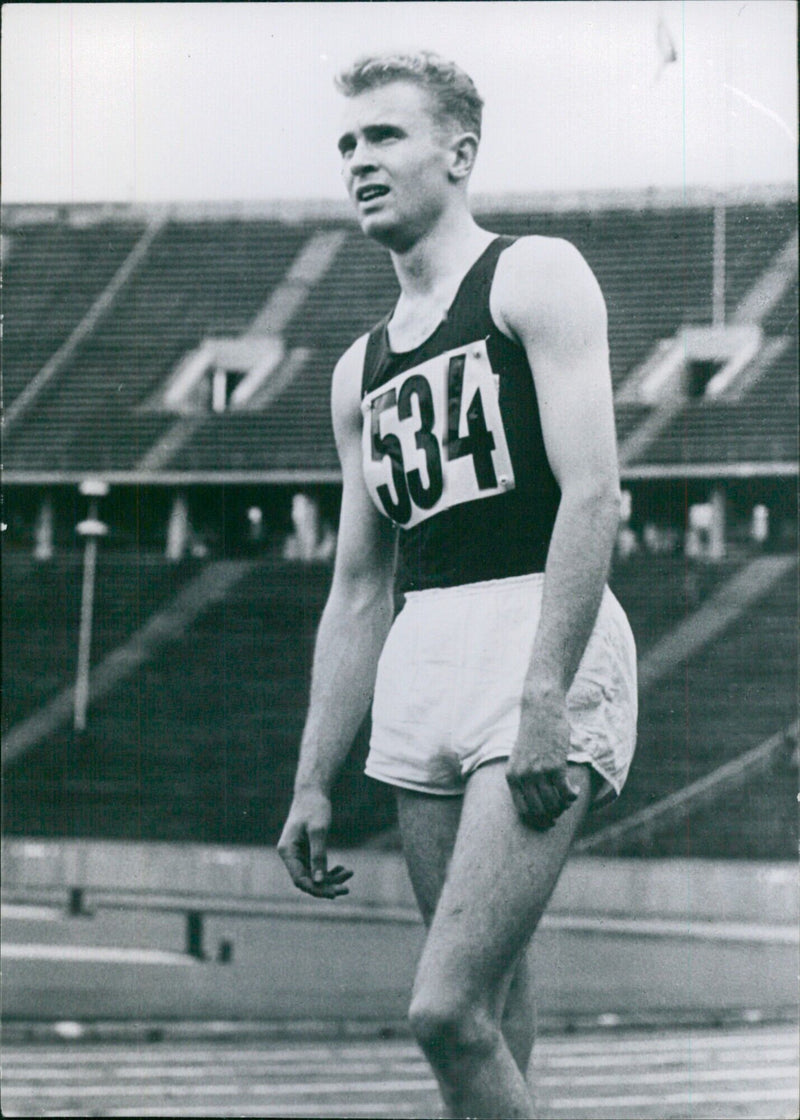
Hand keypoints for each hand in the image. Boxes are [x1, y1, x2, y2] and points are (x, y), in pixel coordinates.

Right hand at [277, 788, 352, 898]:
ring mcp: (297, 854)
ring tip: (349, 873)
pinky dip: (329, 870)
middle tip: (346, 889)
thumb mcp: (318, 831)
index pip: (300, 879)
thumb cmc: (314, 807)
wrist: (312, 792)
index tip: (335, 893)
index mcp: (287, 851)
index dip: (317, 889)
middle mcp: (290, 855)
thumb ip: (318, 856)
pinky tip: (343, 868)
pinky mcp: (305, 851)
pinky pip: (316, 867)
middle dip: (327, 886)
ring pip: (313, 875)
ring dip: (331, 878)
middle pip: (307, 880)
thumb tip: (319, 881)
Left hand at [506, 691, 578, 829]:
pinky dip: (573, 795)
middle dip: (553, 813)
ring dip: (565, 804)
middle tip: (562, 806)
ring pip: (554, 804)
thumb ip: (525, 778)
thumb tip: (541, 804)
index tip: (549, 816)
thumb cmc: (533, 735)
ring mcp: (538, 772)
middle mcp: (522, 777)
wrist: (541, 711)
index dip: (538, 818)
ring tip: (569, 795)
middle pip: (540, 810)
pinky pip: (566, 793)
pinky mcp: (555, 766)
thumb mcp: (520, 758)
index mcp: (511, 776)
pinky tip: (575, 788)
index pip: (523, 810)